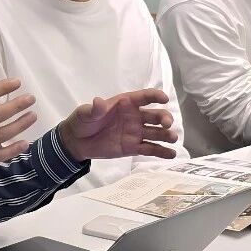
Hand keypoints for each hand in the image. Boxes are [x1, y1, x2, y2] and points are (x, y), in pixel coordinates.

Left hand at [57, 89, 178, 161]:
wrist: (77, 142)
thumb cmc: (83, 121)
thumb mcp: (86, 113)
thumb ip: (95, 109)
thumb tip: (98, 102)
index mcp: (126, 103)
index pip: (144, 97)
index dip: (155, 96)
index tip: (165, 99)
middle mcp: (135, 116)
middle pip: (155, 115)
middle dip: (164, 118)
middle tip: (167, 124)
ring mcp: (136, 132)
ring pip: (156, 132)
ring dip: (167, 134)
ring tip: (173, 138)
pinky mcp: (134, 148)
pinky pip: (151, 149)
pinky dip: (162, 151)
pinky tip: (172, 154)